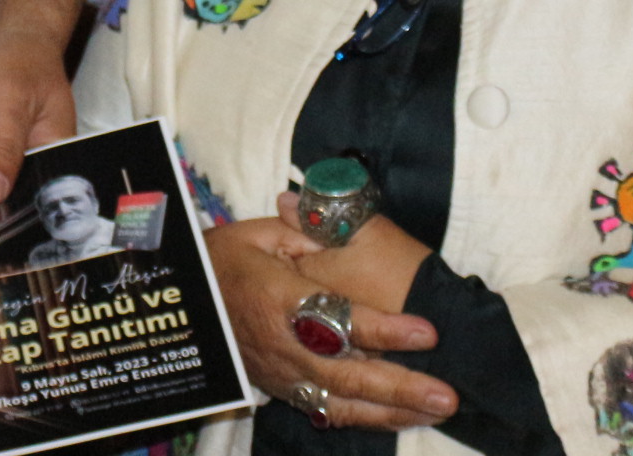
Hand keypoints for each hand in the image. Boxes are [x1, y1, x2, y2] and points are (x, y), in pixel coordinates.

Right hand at [205, 216, 454, 431]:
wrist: (185, 301)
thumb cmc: (224, 260)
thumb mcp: (258, 233)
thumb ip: (305, 229)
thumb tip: (338, 214)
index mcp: (279, 299)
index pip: (339, 319)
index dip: (385, 329)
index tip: (427, 332)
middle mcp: (282, 345)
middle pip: (347, 374)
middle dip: (400, 387)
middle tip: (446, 395)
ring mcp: (282, 374)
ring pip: (341, 402)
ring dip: (391, 411)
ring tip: (434, 411)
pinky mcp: (282, 389)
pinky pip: (327, 411)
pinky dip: (365, 417)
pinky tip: (400, 417)